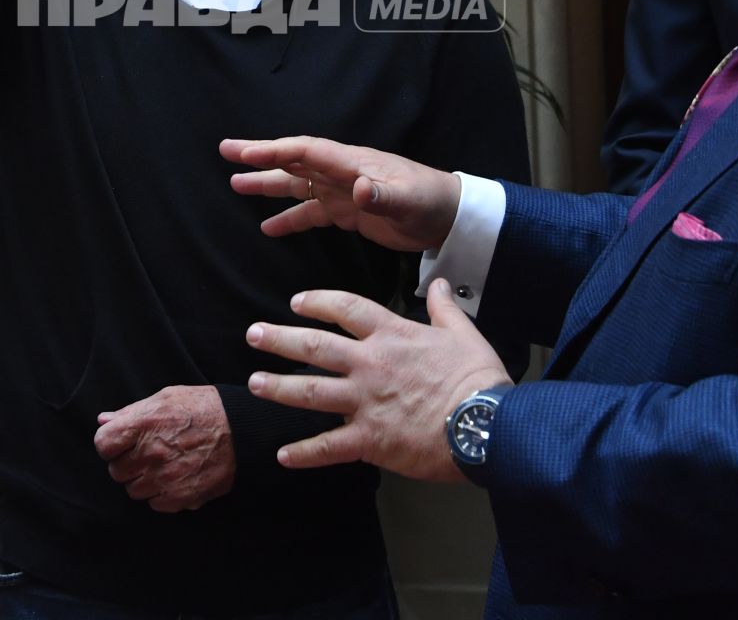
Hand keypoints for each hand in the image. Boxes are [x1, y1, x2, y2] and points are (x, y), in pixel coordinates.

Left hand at [93, 385, 235, 512]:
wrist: (243, 431)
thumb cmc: (205, 409)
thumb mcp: (167, 398)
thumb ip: (132, 412)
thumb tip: (104, 421)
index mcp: (145, 423)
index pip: (103, 443)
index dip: (111, 444)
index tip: (122, 442)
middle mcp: (152, 453)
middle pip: (116, 470)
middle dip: (128, 462)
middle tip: (147, 453)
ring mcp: (166, 478)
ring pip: (133, 490)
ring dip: (143, 480)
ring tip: (163, 465)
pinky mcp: (181, 497)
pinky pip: (154, 504)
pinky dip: (161, 494)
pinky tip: (175, 477)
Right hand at [220, 135, 463, 252]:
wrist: (450, 217)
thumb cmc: (432, 201)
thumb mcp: (410, 200)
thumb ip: (383, 195)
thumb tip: (359, 189)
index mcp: (353, 163)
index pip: (307, 152)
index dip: (275, 150)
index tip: (244, 152)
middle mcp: (342, 173)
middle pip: (294, 160)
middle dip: (260, 156)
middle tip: (226, 152)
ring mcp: (342, 191)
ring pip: (297, 185)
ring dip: (268, 184)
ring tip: (235, 185)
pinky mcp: (347, 212)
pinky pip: (311, 213)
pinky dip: (289, 218)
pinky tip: (268, 227)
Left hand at [244, 279, 509, 483]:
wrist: (484, 424)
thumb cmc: (477, 379)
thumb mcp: (464, 332)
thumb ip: (445, 307)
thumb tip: (439, 282)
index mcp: (392, 335)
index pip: (346, 309)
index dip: (317, 302)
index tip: (296, 302)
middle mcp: (370, 364)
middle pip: (314, 346)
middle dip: (280, 339)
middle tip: (253, 335)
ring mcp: (365, 401)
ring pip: (311, 391)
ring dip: (279, 387)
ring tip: (254, 384)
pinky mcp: (369, 439)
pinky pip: (328, 447)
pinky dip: (304, 453)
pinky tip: (282, 455)